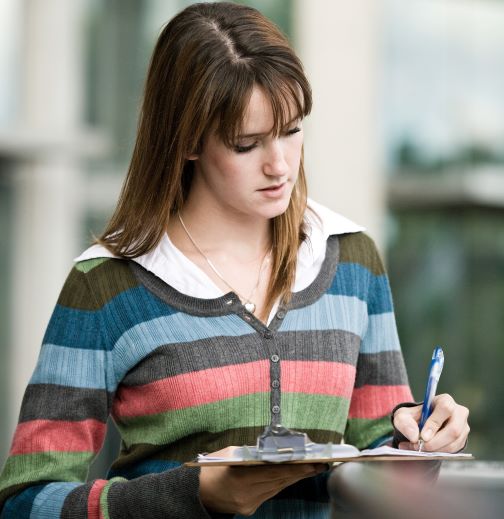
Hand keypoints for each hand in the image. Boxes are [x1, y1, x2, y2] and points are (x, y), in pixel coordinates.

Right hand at [199, 446, 326, 515]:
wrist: (198, 492)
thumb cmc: (212, 467)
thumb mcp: (230, 453)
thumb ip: (252, 453)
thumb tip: (274, 451)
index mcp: (241, 477)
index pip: (274, 472)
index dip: (295, 467)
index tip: (312, 462)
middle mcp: (247, 494)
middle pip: (279, 481)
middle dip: (301, 472)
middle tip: (319, 464)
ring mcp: (249, 504)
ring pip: (277, 488)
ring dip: (294, 478)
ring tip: (310, 469)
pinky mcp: (250, 508)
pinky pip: (269, 493)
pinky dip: (280, 484)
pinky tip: (291, 477)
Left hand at [392, 394, 469, 452]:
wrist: (420, 424)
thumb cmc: (413, 417)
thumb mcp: (403, 415)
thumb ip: (405, 422)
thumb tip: (414, 436)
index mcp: (445, 400)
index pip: (445, 409)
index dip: (434, 423)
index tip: (423, 436)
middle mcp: (459, 412)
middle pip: (454, 429)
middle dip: (436, 442)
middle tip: (421, 447)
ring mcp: (463, 427)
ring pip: (454, 442)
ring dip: (436, 450)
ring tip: (419, 449)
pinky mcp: (463, 440)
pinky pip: (454, 450)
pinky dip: (439, 453)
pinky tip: (426, 451)